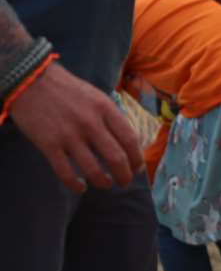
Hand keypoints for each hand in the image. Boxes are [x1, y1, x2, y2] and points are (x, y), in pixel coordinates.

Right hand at [9, 62, 143, 191]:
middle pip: (116, 157)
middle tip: (126, 182)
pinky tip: (81, 187)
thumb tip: (124, 140)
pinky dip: (75, 184)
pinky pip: (65, 172)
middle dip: (125, 174)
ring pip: (93, 169)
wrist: (32, 82)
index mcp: (106, 109)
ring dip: (104, 181)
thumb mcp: (96, 96)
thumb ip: (110, 116)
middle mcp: (91, 123)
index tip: (138, 167)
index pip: (129, 138)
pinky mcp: (49, 145)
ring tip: (107, 185)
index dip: (136, 157)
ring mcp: (69, 135)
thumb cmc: (68, 89)